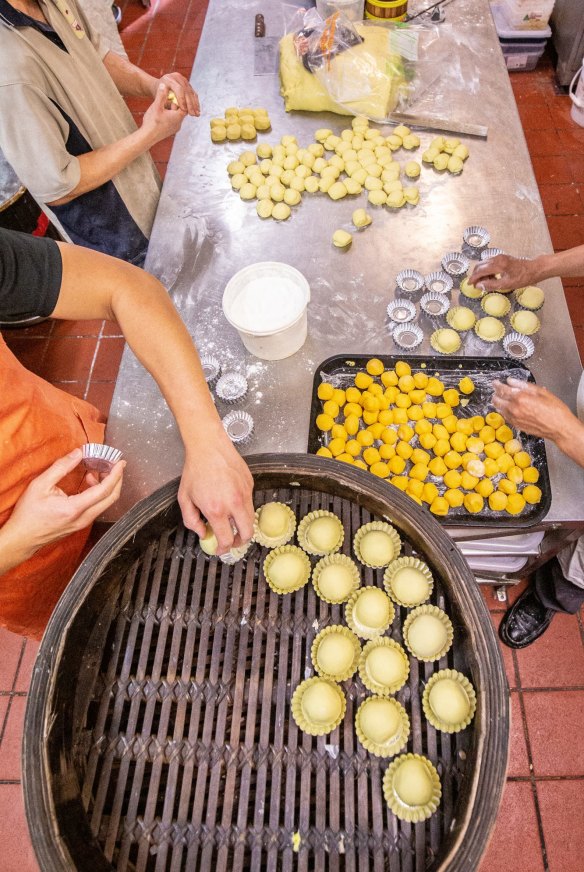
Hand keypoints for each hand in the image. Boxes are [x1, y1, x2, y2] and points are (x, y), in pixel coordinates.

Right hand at [0, 448, 124, 571]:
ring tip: (96, 470)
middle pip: (111, 498)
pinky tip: (89, 483)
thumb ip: (61, 467)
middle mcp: (83, 518)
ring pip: (105, 503)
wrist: (22, 538)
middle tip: (114, 464)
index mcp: (74, 508)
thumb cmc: (28, 514)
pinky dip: (99, 493)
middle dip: (117, 479)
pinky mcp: (81, 524)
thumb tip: (78, 453)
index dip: (115, 474)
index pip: (104, 490)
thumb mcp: (40, 485)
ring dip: (106, 485)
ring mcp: (83, 523)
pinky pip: (97, 507)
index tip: (120, 463)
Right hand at [141, 83, 186, 144]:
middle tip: (167, 99)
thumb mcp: (156, 106)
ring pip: (176, 116)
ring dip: (171, 110)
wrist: (147, 137)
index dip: (179, 98)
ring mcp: (175, 129)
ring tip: (163, 106)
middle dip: (174, 103)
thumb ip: (161, 95)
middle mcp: (179, 124)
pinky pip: (172, 121)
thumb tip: (164, 85)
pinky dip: (169, 116)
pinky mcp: (170, 131)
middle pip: (180, 110)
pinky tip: (162, 114)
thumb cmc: (152, 122)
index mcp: (178, 117)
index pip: (184, 105)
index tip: (172, 94)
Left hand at [158, 72, 199, 115]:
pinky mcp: (186, 83)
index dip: (182, 100)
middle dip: (190, 104)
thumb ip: (168, 103)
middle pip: (186, 90)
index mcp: (168, 79)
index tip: (184, 110)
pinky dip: (195, 101)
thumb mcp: (160, 100)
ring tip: (197, 114)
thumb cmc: (158, 97)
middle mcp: (176, 76)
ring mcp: (182, 78)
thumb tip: (175, 108)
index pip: (178, 89)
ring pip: (191, 92)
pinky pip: (192, 92)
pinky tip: (197, 110)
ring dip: (195, 104)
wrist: (158, 88)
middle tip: (193, 114)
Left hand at [177, 436, 254, 553]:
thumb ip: (191, 521)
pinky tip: (231, 499)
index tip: (220, 549)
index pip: (226, 539)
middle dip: (240, 542)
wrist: (208, 446)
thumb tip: (203, 533)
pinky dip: (242, 507)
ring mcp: (245, 493)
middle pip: (247, 534)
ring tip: (232, 522)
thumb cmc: (195, 470)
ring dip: (243, 525)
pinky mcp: (250, 484)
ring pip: (251, 519)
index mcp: (216, 510)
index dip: (223, 549)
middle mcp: (234, 503)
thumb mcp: (184, 498)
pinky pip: (250, 502)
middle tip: (232, 541)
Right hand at [468, 255, 537, 291]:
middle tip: (476, 285)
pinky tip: (491, 277)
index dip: (473, 278)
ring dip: (481, 273)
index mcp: (498, 265)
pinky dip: (487, 270)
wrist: (535, 268)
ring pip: (484, 264)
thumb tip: (478, 286)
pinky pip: (489, 263)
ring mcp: (499, 257)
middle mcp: (497, 258)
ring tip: (485, 283)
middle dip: (476, 275)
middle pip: (480, 265)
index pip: (480, 270)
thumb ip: (491, 285)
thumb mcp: (506, 284)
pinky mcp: (502, 257)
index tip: (469, 284)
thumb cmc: (523, 278)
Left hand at [491, 378, 575, 440]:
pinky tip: (506, 408)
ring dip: (498, 403)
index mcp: (520, 398)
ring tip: (499, 398)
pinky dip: (503, 411)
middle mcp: (514, 409)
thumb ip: (524, 386)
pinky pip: (505, 417)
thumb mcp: (541, 392)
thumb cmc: (555, 410)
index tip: (495, 382)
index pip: (502, 389)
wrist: (560, 428)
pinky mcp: (516, 426)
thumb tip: (511, 381)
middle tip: (496, 390)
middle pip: (497, 400)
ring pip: (499, 409)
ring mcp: (514, 419)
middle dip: (496, 394)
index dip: (497, 385)